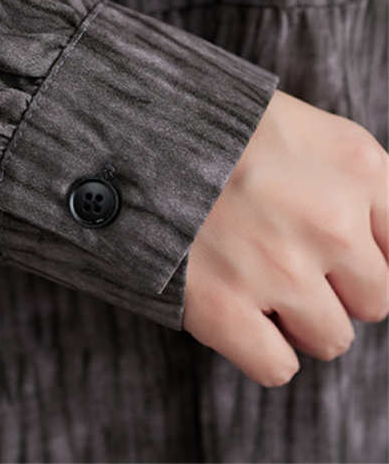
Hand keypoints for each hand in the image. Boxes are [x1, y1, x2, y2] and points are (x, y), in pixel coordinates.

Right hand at [182, 89, 387, 386]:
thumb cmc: (217, 129)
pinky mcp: (222, 305)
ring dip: (297, 319)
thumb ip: (362, 179)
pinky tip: (238, 313)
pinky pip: (276, 367)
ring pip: (330, 339)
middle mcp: (329, 221)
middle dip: (334, 287)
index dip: (368, 254)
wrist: (131, 133)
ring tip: (255, 279)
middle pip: (375, 301)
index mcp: (356, 168)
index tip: (335, 250)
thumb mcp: (307, 127)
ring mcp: (276, 268)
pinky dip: (261, 349)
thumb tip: (380, 239)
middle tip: (283, 256)